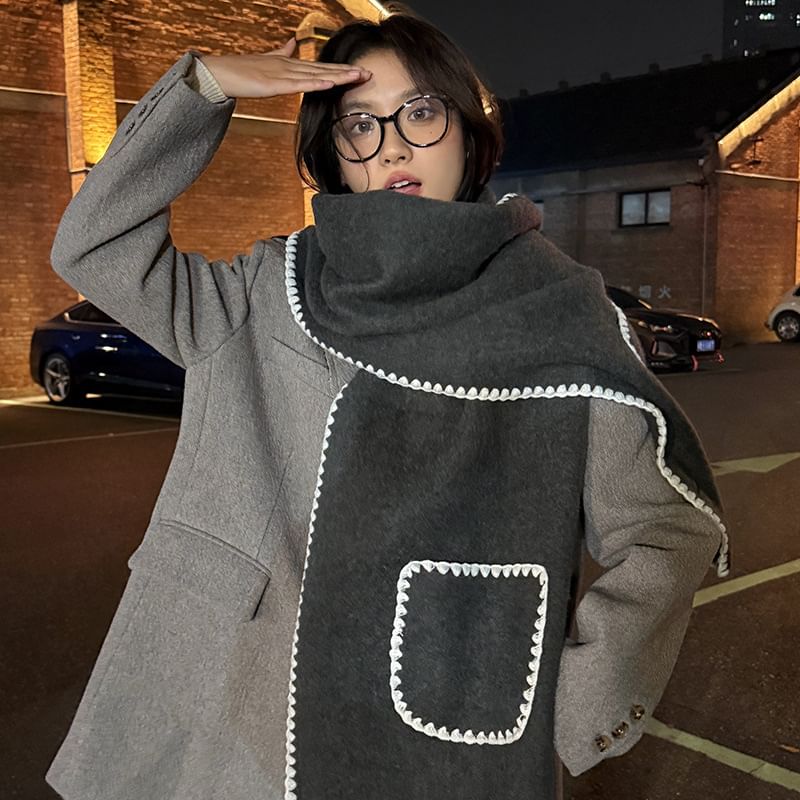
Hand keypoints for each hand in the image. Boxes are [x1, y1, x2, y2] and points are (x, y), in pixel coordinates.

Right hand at [198, 39, 370, 98]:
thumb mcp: (266, 60)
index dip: (340, 70)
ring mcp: (283, 74)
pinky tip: (331, 84)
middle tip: (368, 73)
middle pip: (324, 70)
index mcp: (289, 64)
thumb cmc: (241, 70)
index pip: (320, 68)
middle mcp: (290, 66)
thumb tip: (292, 42)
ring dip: (338, 77)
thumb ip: (281, 52)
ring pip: (317, 76)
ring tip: (357, 77)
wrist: (221, 73)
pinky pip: (300, 84)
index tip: (358, 71)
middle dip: (347, 73)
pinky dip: (317, 84)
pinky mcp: (276, 84)